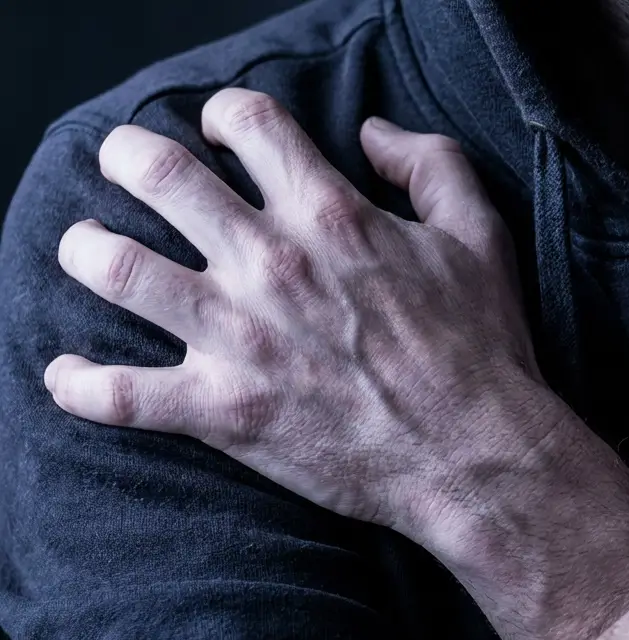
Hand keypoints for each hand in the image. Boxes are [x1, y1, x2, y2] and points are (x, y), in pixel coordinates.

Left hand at [45, 88, 544, 529]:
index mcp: (332, 216)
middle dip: (128, 157)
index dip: (224, 116)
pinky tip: (69, 374)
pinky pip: (118, 395)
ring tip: (89, 250)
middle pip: (157, 174)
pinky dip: (80, 384)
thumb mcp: (482, 235)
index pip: (245, 123)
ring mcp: (240, 339)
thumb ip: (433, 165)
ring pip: (114, 269)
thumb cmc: (483, 348)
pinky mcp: (224, 411)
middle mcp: (273, 264)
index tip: (222, 136)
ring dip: (85, 251)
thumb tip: (371, 133)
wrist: (476, 456)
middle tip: (129, 169)